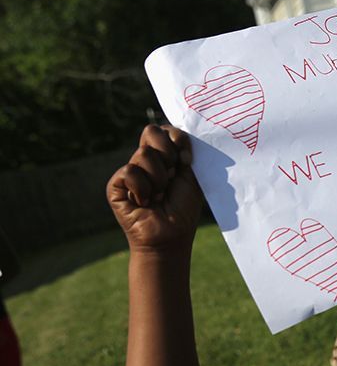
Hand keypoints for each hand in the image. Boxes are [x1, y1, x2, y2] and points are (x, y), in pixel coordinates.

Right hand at [107, 125, 202, 253]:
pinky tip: (144, 202)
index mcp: (163, 156)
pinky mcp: (115, 185)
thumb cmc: (183, 209)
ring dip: (159, 179)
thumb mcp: (191, 176)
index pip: (165, 130)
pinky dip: (142, 189)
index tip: (186, 161)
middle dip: (168, 155)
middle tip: (172, 177)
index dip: (177, 141)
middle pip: (151, 132)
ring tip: (159, 195)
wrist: (171, 235)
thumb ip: (185, 152)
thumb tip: (177, 133)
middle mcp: (144, 160)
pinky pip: (129, 172)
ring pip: (143, 154)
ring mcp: (129, 172)